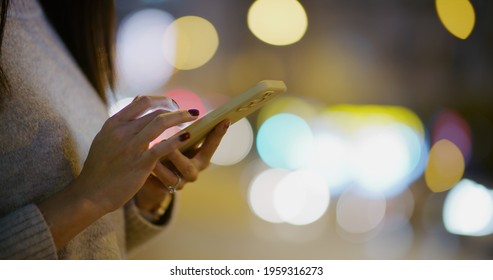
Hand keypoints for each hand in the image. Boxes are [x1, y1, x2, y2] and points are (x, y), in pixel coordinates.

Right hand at [75, 96, 197, 213]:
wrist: (90, 193)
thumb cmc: (99, 167)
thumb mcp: (105, 138)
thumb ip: (121, 122)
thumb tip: (137, 102)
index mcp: (114, 123)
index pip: (142, 101)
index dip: (161, 100)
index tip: (172, 104)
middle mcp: (122, 132)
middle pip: (155, 111)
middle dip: (176, 109)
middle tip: (188, 113)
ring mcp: (131, 147)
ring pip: (160, 123)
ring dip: (180, 117)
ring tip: (194, 117)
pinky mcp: (140, 164)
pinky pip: (162, 147)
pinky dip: (176, 140)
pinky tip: (187, 136)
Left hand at [135, 119, 230, 213]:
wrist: (155, 179)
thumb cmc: (171, 153)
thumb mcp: (181, 142)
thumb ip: (185, 131)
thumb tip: (191, 108)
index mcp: (201, 159)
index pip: (212, 146)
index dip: (218, 134)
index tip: (224, 119)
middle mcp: (191, 172)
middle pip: (189, 168)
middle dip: (178, 157)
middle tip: (168, 145)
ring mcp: (176, 184)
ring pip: (169, 178)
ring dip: (158, 166)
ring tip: (147, 154)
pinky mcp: (160, 191)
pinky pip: (153, 186)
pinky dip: (146, 176)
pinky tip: (136, 166)